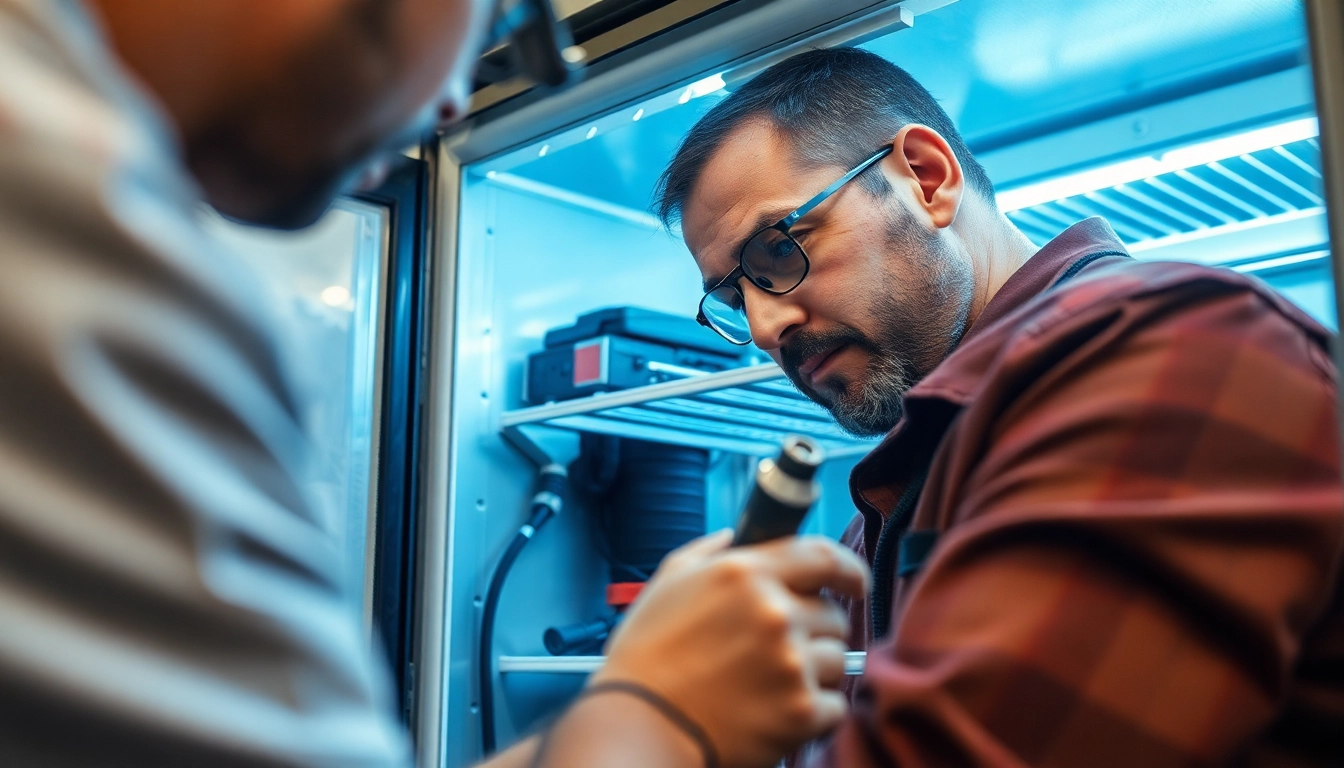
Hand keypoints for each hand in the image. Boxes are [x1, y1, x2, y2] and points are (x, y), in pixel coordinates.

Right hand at [591, 531, 869, 767]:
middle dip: (813, 631)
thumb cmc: (647, 657)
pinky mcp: (801, 712)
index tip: (855, 584)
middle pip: (833, 615)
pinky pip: (835, 706)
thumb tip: (736, 535)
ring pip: (837, 660)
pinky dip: (812, 712)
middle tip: (775, 652)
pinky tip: (774, 711)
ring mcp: (792, 663)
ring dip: (814, 672)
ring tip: (768, 684)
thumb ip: (709, 551)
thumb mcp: (669, 583)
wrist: (640, 726)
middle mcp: (776, 612)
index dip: (849, 570)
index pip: (825, 556)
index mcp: (747, 573)